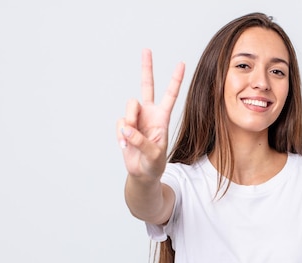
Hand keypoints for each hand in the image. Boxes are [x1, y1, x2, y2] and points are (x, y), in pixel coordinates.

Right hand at [117, 49, 184, 179]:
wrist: (142, 173)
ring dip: (129, 121)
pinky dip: (120, 135)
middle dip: (147, 68)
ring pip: (129, 106)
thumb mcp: (154, 155)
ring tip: (131, 139)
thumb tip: (127, 128)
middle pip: (147, 86)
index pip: (170, 95)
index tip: (181, 63)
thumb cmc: (154, 164)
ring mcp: (136, 118)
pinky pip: (119, 122)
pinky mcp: (124, 125)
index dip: (175, 80)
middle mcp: (149, 113)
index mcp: (163, 117)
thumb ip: (142, 141)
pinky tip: (125, 145)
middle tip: (146, 50)